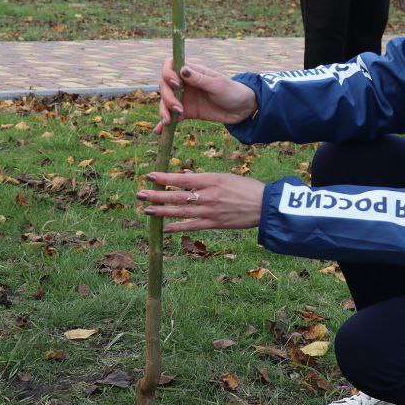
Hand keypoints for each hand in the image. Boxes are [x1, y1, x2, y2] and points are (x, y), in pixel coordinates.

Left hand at [137, 171, 264, 231]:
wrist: (264, 205)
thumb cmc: (245, 188)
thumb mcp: (224, 177)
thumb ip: (202, 178)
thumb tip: (183, 176)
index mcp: (211, 180)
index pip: (183, 178)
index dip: (165, 177)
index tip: (150, 175)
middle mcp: (208, 195)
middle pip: (177, 196)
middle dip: (157, 195)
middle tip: (140, 194)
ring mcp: (210, 211)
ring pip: (181, 211)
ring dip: (162, 211)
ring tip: (146, 210)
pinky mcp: (215, 224)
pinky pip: (192, 226)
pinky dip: (177, 227)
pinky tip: (164, 228)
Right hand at [156, 59, 257, 133]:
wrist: (243, 109)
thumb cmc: (233, 92)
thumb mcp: (218, 85)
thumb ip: (200, 79)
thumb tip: (182, 70)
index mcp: (192, 72)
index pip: (170, 66)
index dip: (168, 74)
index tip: (176, 85)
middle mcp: (185, 84)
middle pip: (164, 86)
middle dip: (167, 97)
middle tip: (178, 109)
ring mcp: (185, 98)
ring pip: (165, 102)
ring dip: (164, 110)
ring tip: (169, 122)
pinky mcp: (187, 112)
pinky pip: (172, 116)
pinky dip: (164, 123)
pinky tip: (159, 131)